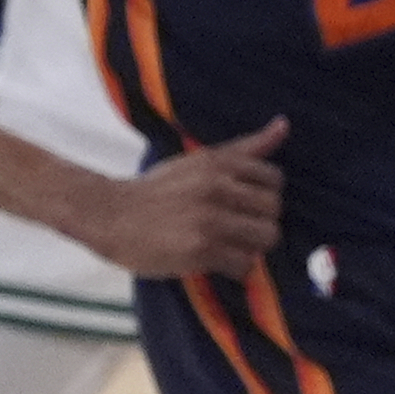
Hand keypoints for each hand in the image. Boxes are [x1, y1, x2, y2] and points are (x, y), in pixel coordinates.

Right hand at [74, 120, 284, 278]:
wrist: (110, 216)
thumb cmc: (157, 190)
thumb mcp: (200, 161)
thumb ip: (245, 148)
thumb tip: (284, 125)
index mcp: (218, 163)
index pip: (274, 179)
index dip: (262, 197)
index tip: (242, 206)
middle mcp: (217, 188)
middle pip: (273, 211)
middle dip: (259, 223)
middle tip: (234, 229)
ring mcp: (210, 220)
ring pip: (264, 238)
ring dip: (250, 247)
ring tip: (227, 247)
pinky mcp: (200, 250)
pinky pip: (243, 264)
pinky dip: (234, 268)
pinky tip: (214, 261)